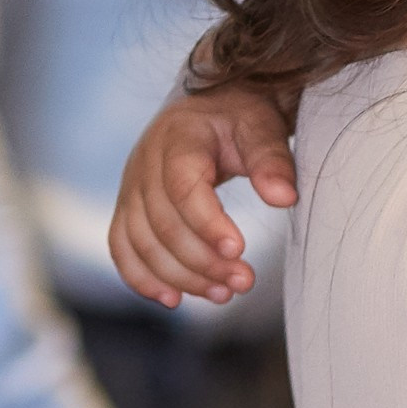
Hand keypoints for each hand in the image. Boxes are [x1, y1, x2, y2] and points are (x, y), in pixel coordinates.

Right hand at [111, 83, 298, 307]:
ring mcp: (131, 186)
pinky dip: (142, 278)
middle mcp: (145, 162)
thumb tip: (284, 198)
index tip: (240, 251)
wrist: (210, 108)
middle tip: (245, 282)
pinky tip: (174, 300)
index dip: (207, 223)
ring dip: (179, 277)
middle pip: (162, 223)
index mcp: (178, 136)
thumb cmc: (240, 116)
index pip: (182, 186)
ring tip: (223, 294)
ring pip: (141, 242)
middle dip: (202, 261)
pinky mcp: (129, 207)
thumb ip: (272, 159)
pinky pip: (123, 247)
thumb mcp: (262, 126)